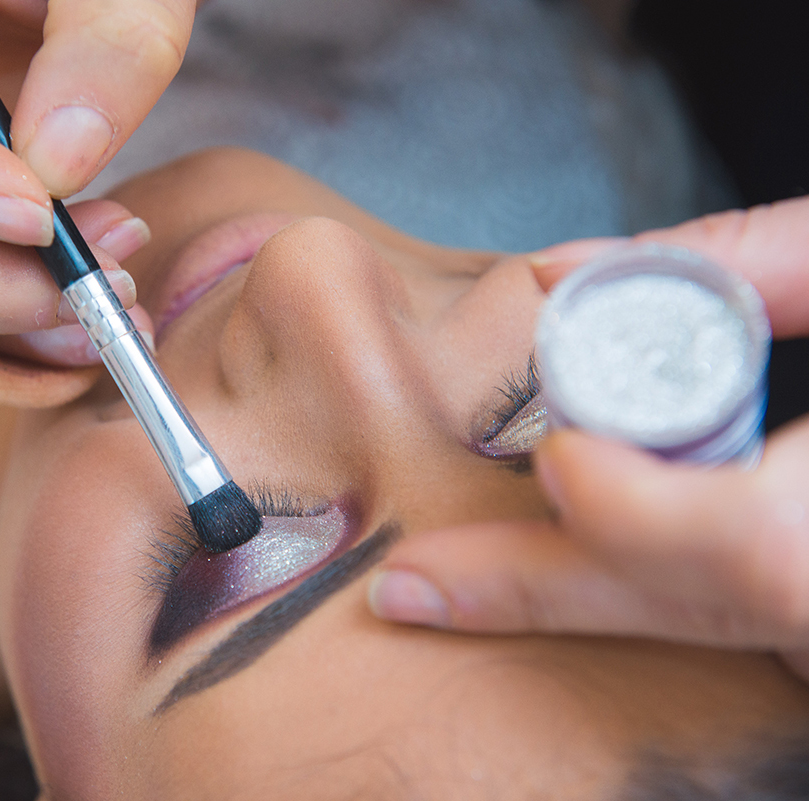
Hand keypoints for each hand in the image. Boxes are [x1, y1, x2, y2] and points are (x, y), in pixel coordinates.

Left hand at [368, 195, 808, 680]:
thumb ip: (754, 260)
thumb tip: (565, 269)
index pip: (759, 554)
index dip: (650, 517)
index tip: (565, 462)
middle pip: (705, 610)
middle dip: (548, 596)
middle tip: (412, 593)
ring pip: (716, 629)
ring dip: (589, 600)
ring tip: (456, 588)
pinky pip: (744, 628)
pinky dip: (657, 598)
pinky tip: (567, 574)